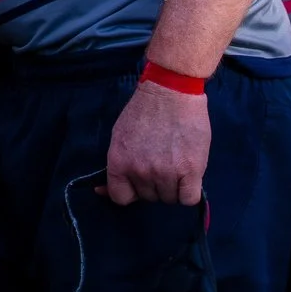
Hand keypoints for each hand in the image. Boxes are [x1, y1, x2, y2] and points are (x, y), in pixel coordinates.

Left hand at [103, 79, 209, 204]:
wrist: (171, 92)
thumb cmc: (145, 111)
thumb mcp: (119, 136)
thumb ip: (116, 165)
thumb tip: (101, 191)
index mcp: (119, 162)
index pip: (120, 197)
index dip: (131, 191)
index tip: (139, 182)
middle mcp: (139, 171)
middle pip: (148, 197)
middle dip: (154, 185)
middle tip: (162, 162)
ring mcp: (165, 173)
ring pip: (169, 198)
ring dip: (174, 186)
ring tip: (176, 163)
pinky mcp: (189, 171)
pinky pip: (189, 199)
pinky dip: (189, 191)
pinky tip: (189, 176)